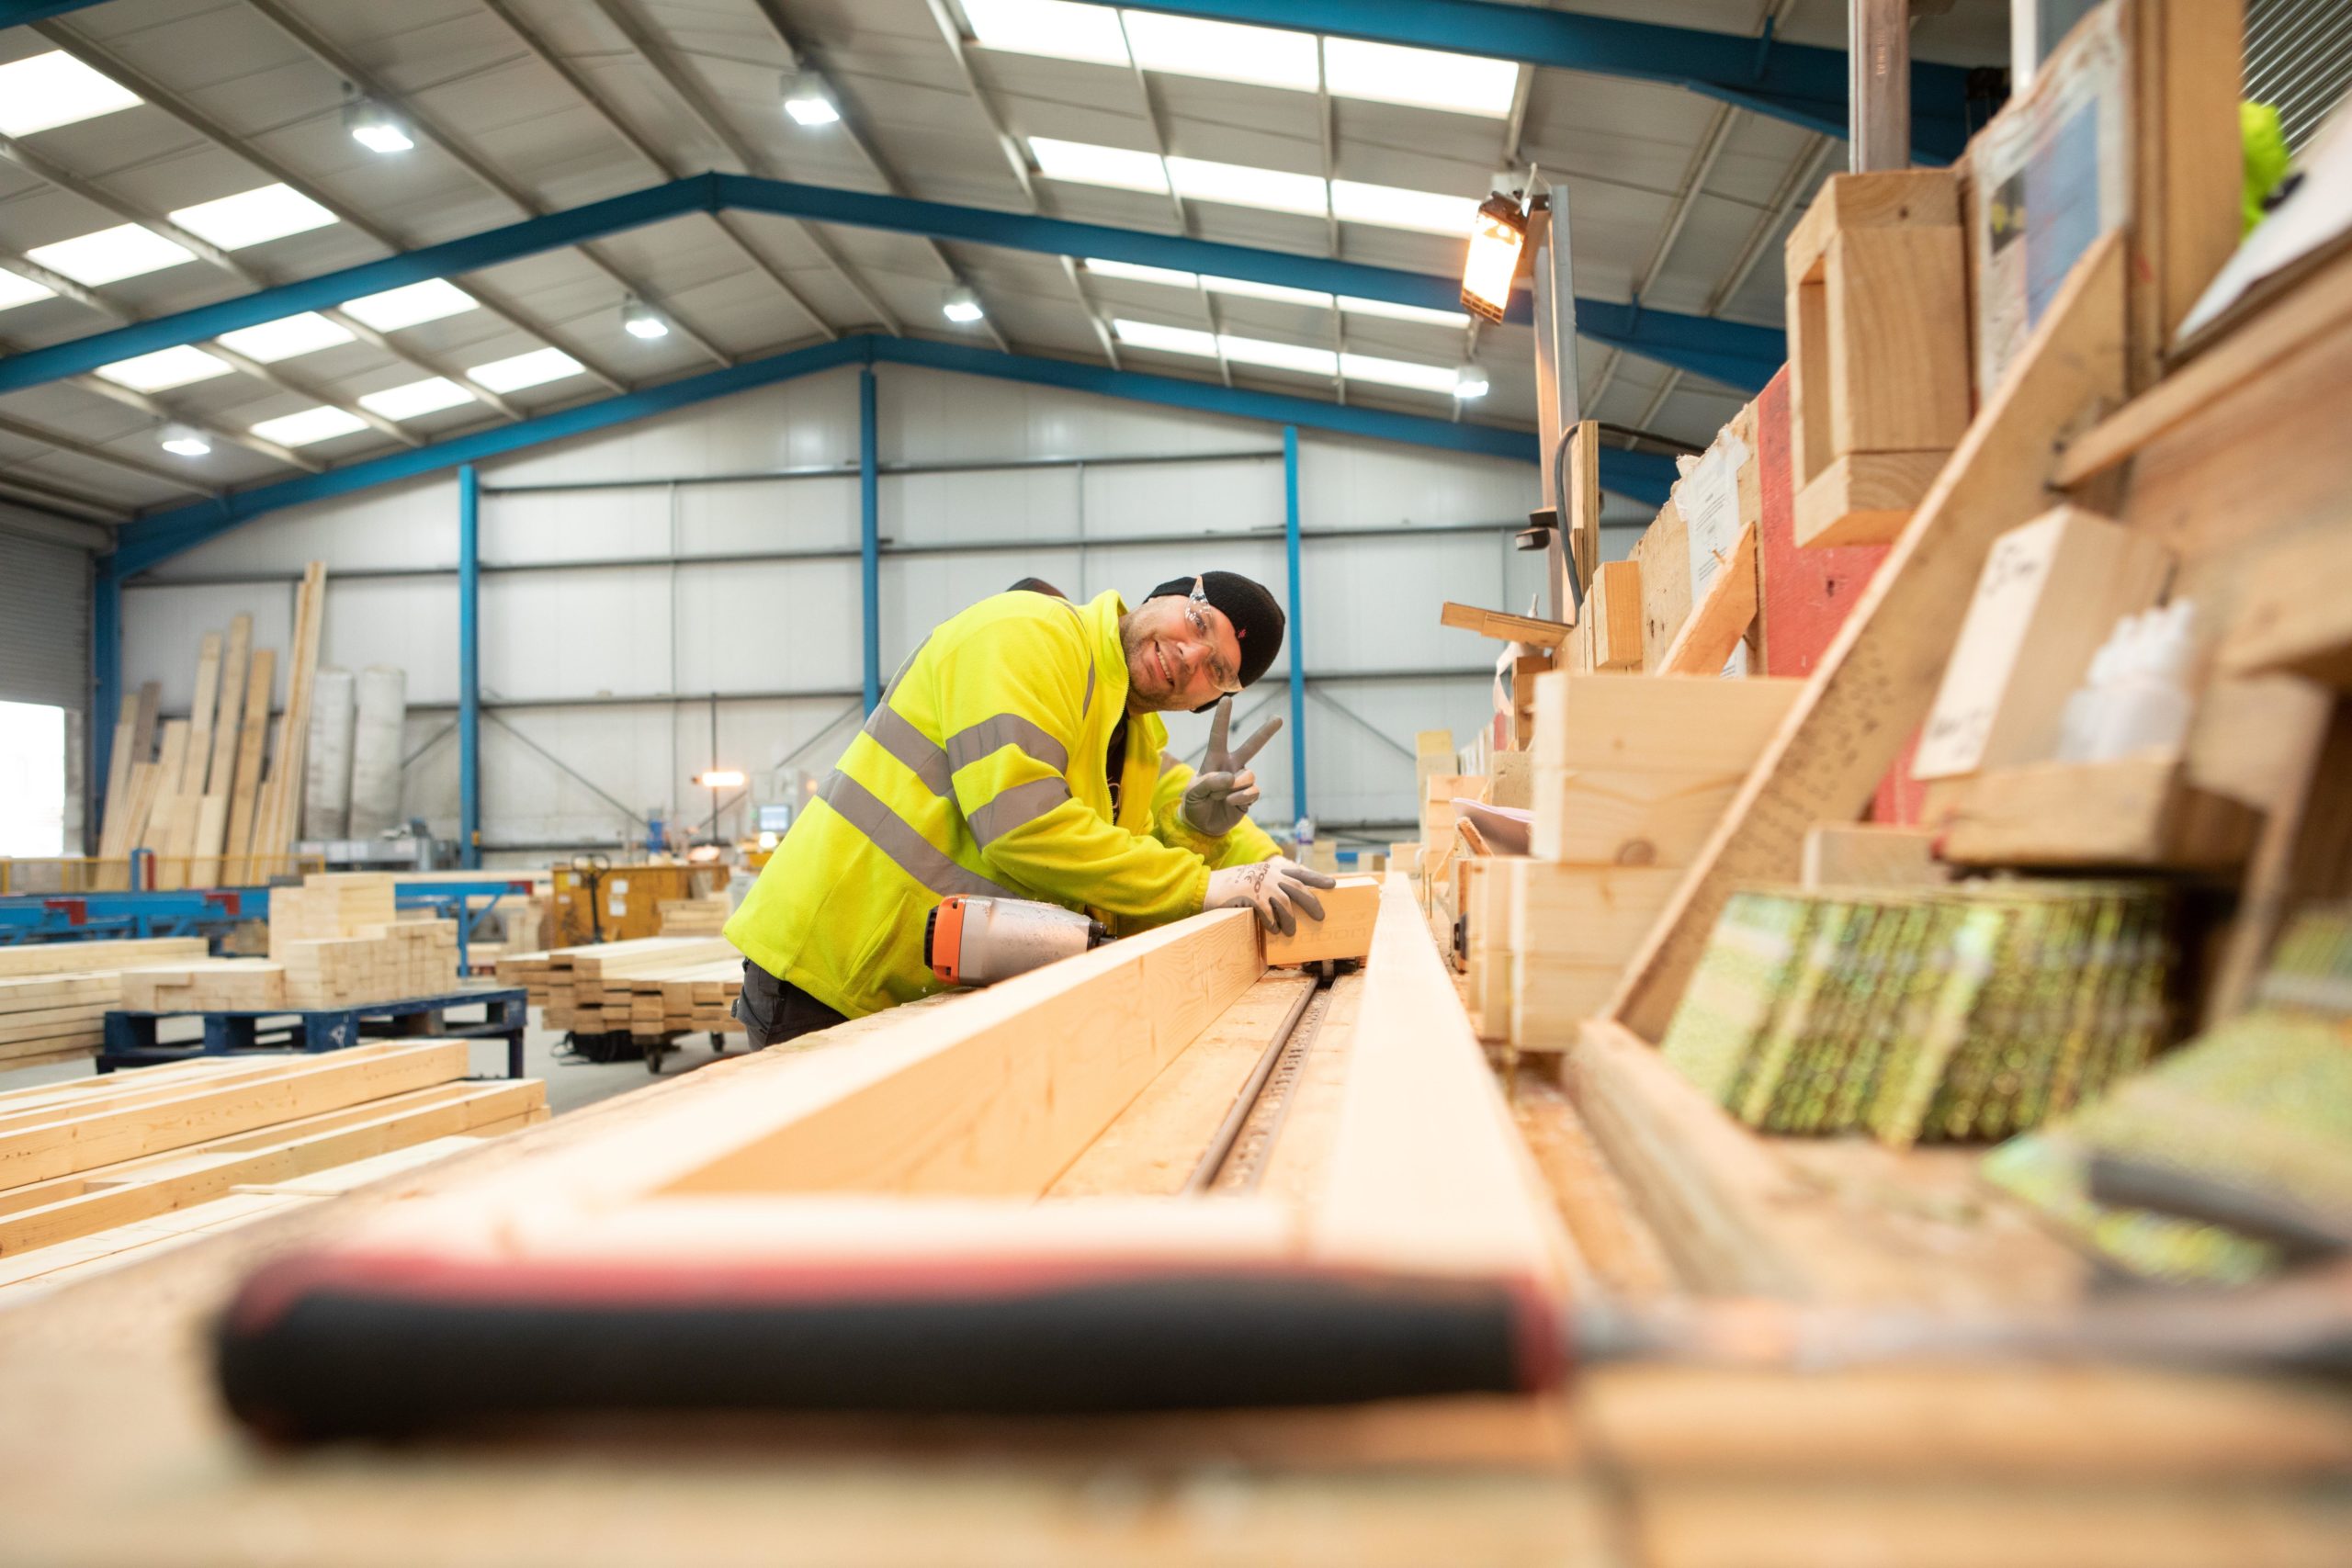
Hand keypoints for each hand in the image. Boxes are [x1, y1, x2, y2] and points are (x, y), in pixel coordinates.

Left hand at [1181, 697, 1282, 836]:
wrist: (1202, 825)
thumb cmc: (1194, 803)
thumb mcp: (1192, 792)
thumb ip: (1209, 782)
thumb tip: (1231, 778)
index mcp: (1214, 760)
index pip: (1218, 735)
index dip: (1222, 718)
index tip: (1227, 700)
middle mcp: (1231, 766)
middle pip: (1251, 746)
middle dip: (1266, 732)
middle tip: (1279, 718)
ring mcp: (1242, 780)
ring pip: (1248, 775)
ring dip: (1233, 787)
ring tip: (1220, 797)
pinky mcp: (1249, 795)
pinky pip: (1252, 791)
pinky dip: (1241, 798)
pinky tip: (1231, 803)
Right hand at [1204, 857, 1335, 935]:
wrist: (1208, 886)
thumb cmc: (1232, 885)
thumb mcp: (1254, 877)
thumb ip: (1271, 883)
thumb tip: (1290, 899)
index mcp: (1272, 869)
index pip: (1300, 872)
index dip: (1317, 878)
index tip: (1333, 884)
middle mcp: (1270, 874)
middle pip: (1299, 888)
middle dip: (1312, 903)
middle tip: (1321, 916)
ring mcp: (1261, 884)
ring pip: (1286, 904)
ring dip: (1290, 920)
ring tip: (1290, 932)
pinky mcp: (1251, 896)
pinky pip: (1269, 913)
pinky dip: (1273, 923)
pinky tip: (1273, 930)